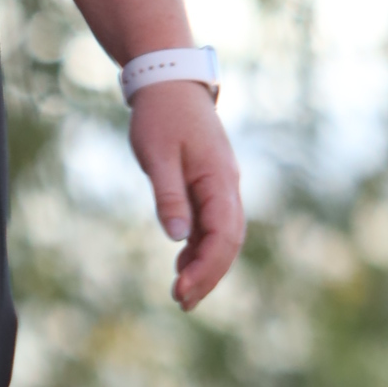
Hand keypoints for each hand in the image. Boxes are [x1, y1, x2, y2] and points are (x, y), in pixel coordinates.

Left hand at [128, 82, 244, 310]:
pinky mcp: (208, 186)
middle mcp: (227, 186)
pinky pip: (211, 225)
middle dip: (208, 275)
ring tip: (182, 295)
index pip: (224, 234)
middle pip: (228, 241)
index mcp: (220, 179)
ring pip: (222, 236)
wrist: (169, 83)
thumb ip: (170, 195)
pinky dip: (199, 248)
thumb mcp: (158, 156)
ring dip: (205, 266)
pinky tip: (182, 266)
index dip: (207, 267)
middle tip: (182, 303)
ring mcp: (220, 187)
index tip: (181, 290)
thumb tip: (179, 236)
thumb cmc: (160, 116)